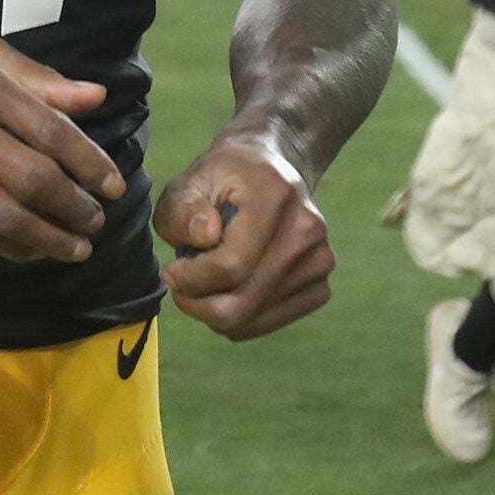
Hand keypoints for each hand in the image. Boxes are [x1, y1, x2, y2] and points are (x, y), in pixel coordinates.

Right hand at [0, 32, 124, 264]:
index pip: (47, 128)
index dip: (87, 162)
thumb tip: (96, 97)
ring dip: (48, 237)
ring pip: (3, 212)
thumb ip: (36, 79)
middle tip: (96, 223)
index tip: (114, 187)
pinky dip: (8, 246)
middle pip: (30, 177)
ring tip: (76, 248)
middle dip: (73, 207)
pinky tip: (30, 250)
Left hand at [154, 131, 334, 339]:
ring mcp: (321, 260)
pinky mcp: (322, 286)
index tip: (172, 270)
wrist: (273, 172)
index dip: (191, 278)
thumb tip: (205, 237)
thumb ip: (182, 210)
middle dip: (200, 304)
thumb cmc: (222, 180)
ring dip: (217, 310)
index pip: (231, 264)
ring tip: (205, 282)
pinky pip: (270, 323)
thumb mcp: (188, 183)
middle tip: (181, 288)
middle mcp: (307, 228)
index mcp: (275, 193)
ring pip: (255, 318)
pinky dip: (241, 319)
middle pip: (245, 300)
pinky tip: (230, 291)